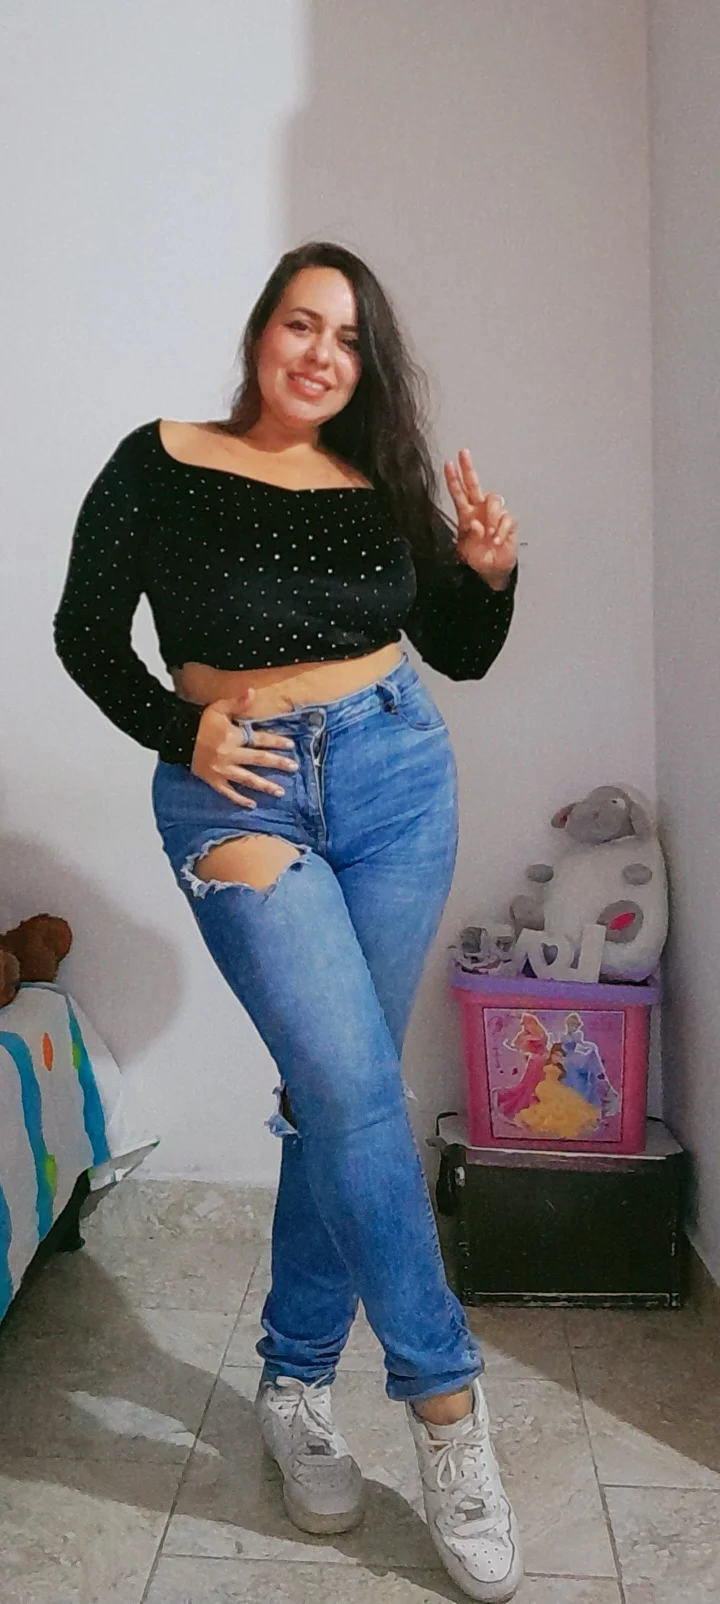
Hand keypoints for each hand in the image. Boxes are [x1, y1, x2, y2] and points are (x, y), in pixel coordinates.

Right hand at [191, 688, 298, 805]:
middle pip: (258, 759)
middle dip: (277, 763)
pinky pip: (228, 792)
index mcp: (233, 737)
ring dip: (264, 785)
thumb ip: (237, 702)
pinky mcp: (214, 780)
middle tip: (294, 767)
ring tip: (280, 792)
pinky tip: (252, 805)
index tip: (291, 745)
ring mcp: (222, 770)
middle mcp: (230, 755)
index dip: (275, 742)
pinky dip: (240, 799)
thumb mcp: (218, 708)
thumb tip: (252, 691)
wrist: (179, 738)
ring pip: (247, 779)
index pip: (259, 739)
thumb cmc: (201, 723)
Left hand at [444, 449, 517, 588]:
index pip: (459, 493)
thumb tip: (475, 523)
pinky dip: (501, 531)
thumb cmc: (477, 558)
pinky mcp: (508, 523)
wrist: (491, 571)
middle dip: (468, 468)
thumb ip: (470, 535)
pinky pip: (507, 519)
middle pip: (474, 484)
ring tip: (489, 534)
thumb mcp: (467, 549)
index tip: (448, 464)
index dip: (453, 479)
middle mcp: (480, 510)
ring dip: (491, 517)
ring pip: (494, 500)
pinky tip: (496, 540)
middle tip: (464, 454)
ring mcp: (494, 515)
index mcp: (466, 514)